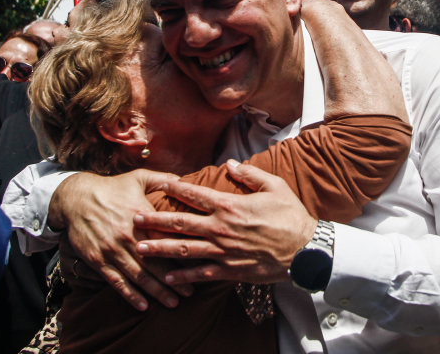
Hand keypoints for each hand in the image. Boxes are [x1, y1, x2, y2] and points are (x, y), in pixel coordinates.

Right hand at [49, 169, 194, 310]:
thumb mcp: (139, 178)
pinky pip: (116, 281)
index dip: (182, 254)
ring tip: (172, 302)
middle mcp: (128, 236)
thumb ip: (164, 179)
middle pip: (154, 263)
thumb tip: (186, 180)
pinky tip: (142, 306)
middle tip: (189, 293)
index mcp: (142, 217)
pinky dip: (130, 295)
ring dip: (156, 292)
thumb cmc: (112, 187)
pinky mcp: (98, 260)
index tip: (198, 265)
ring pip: (138, 276)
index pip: (166, 240)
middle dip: (173, 280)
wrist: (76, 198)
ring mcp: (112, 250)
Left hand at [134, 161, 316, 284]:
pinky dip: (183, 275)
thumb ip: (249, 174)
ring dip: (160, 248)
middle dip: (155, 220)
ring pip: (184, 250)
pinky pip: (200, 274)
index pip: (196, 195)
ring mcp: (223, 251)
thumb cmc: (291, 216)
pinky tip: (167, 276)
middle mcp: (221, 228)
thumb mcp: (274, 186)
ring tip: (140, 247)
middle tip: (134, 218)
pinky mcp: (229, 270)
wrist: (305, 250)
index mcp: (230, 205)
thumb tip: (230, 163)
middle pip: (181, 223)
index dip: (176, 188)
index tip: (159, 184)